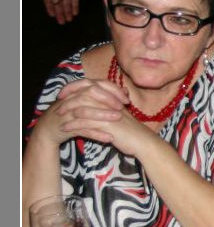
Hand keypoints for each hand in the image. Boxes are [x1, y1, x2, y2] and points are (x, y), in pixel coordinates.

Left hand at [34, 79, 150, 153]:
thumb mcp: (120, 114)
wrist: (142, 141)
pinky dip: (72, 125)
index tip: (64, 94)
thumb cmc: (131, 129)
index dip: (74, 87)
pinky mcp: (105, 124)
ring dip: (67, 112)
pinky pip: (83, 122)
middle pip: (83, 94)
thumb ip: (111, 105)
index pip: (89, 85)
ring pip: (81, 107)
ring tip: (58, 118)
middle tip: (58, 106)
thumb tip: (101, 101)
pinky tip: (64, 129)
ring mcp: (107, 112)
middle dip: (68, 99)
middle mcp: (109, 101)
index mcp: (112, 96)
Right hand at [43, 0, 90, 23]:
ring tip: (69, 20)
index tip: (52, 15)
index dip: (50, 7)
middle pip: (58, 3)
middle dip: (59, 12)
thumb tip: (54, 1)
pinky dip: (74, 7)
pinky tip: (75, 14)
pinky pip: (74, 1)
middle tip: (62, 22)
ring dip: (67, 12)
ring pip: (66, 4)